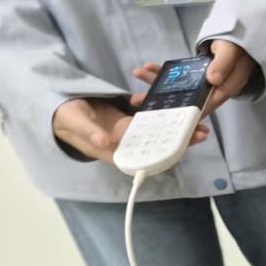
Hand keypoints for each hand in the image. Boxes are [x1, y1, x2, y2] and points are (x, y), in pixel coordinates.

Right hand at [53, 97, 207, 162]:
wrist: (63, 107)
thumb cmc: (65, 117)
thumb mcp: (74, 122)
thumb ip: (88, 132)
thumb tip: (105, 142)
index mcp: (114, 152)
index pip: (143, 158)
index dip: (164, 156)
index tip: (181, 150)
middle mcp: (127, 145)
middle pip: (158, 146)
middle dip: (180, 141)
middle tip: (202, 133)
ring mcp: (132, 133)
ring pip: (161, 133)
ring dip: (180, 128)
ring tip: (202, 123)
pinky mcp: (133, 121)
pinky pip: (154, 120)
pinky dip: (168, 116)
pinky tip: (184, 110)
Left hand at [133, 40, 256, 115]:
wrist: (241, 38)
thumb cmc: (238, 46)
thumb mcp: (232, 52)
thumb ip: (223, 64)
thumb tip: (211, 80)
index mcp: (225, 88)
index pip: (204, 104)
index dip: (184, 111)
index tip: (164, 114)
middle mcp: (213, 90)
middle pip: (187, 100)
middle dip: (162, 101)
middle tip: (138, 100)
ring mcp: (204, 83)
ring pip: (180, 89)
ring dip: (158, 84)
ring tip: (137, 75)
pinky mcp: (197, 75)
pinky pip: (179, 77)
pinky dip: (163, 73)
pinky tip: (148, 67)